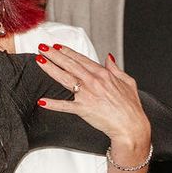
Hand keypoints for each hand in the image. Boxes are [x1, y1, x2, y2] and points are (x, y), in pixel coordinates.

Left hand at [34, 45, 151, 165]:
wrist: (131, 126)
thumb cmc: (131, 107)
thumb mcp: (128, 82)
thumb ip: (116, 69)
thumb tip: (109, 58)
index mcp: (103, 74)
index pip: (81, 59)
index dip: (67, 51)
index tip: (57, 46)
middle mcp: (93, 81)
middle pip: (70, 64)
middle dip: (54, 55)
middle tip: (42, 47)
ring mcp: (87, 95)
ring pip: (65, 78)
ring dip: (50, 68)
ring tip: (40, 60)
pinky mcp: (83, 109)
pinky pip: (65, 106)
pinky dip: (53, 104)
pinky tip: (43, 101)